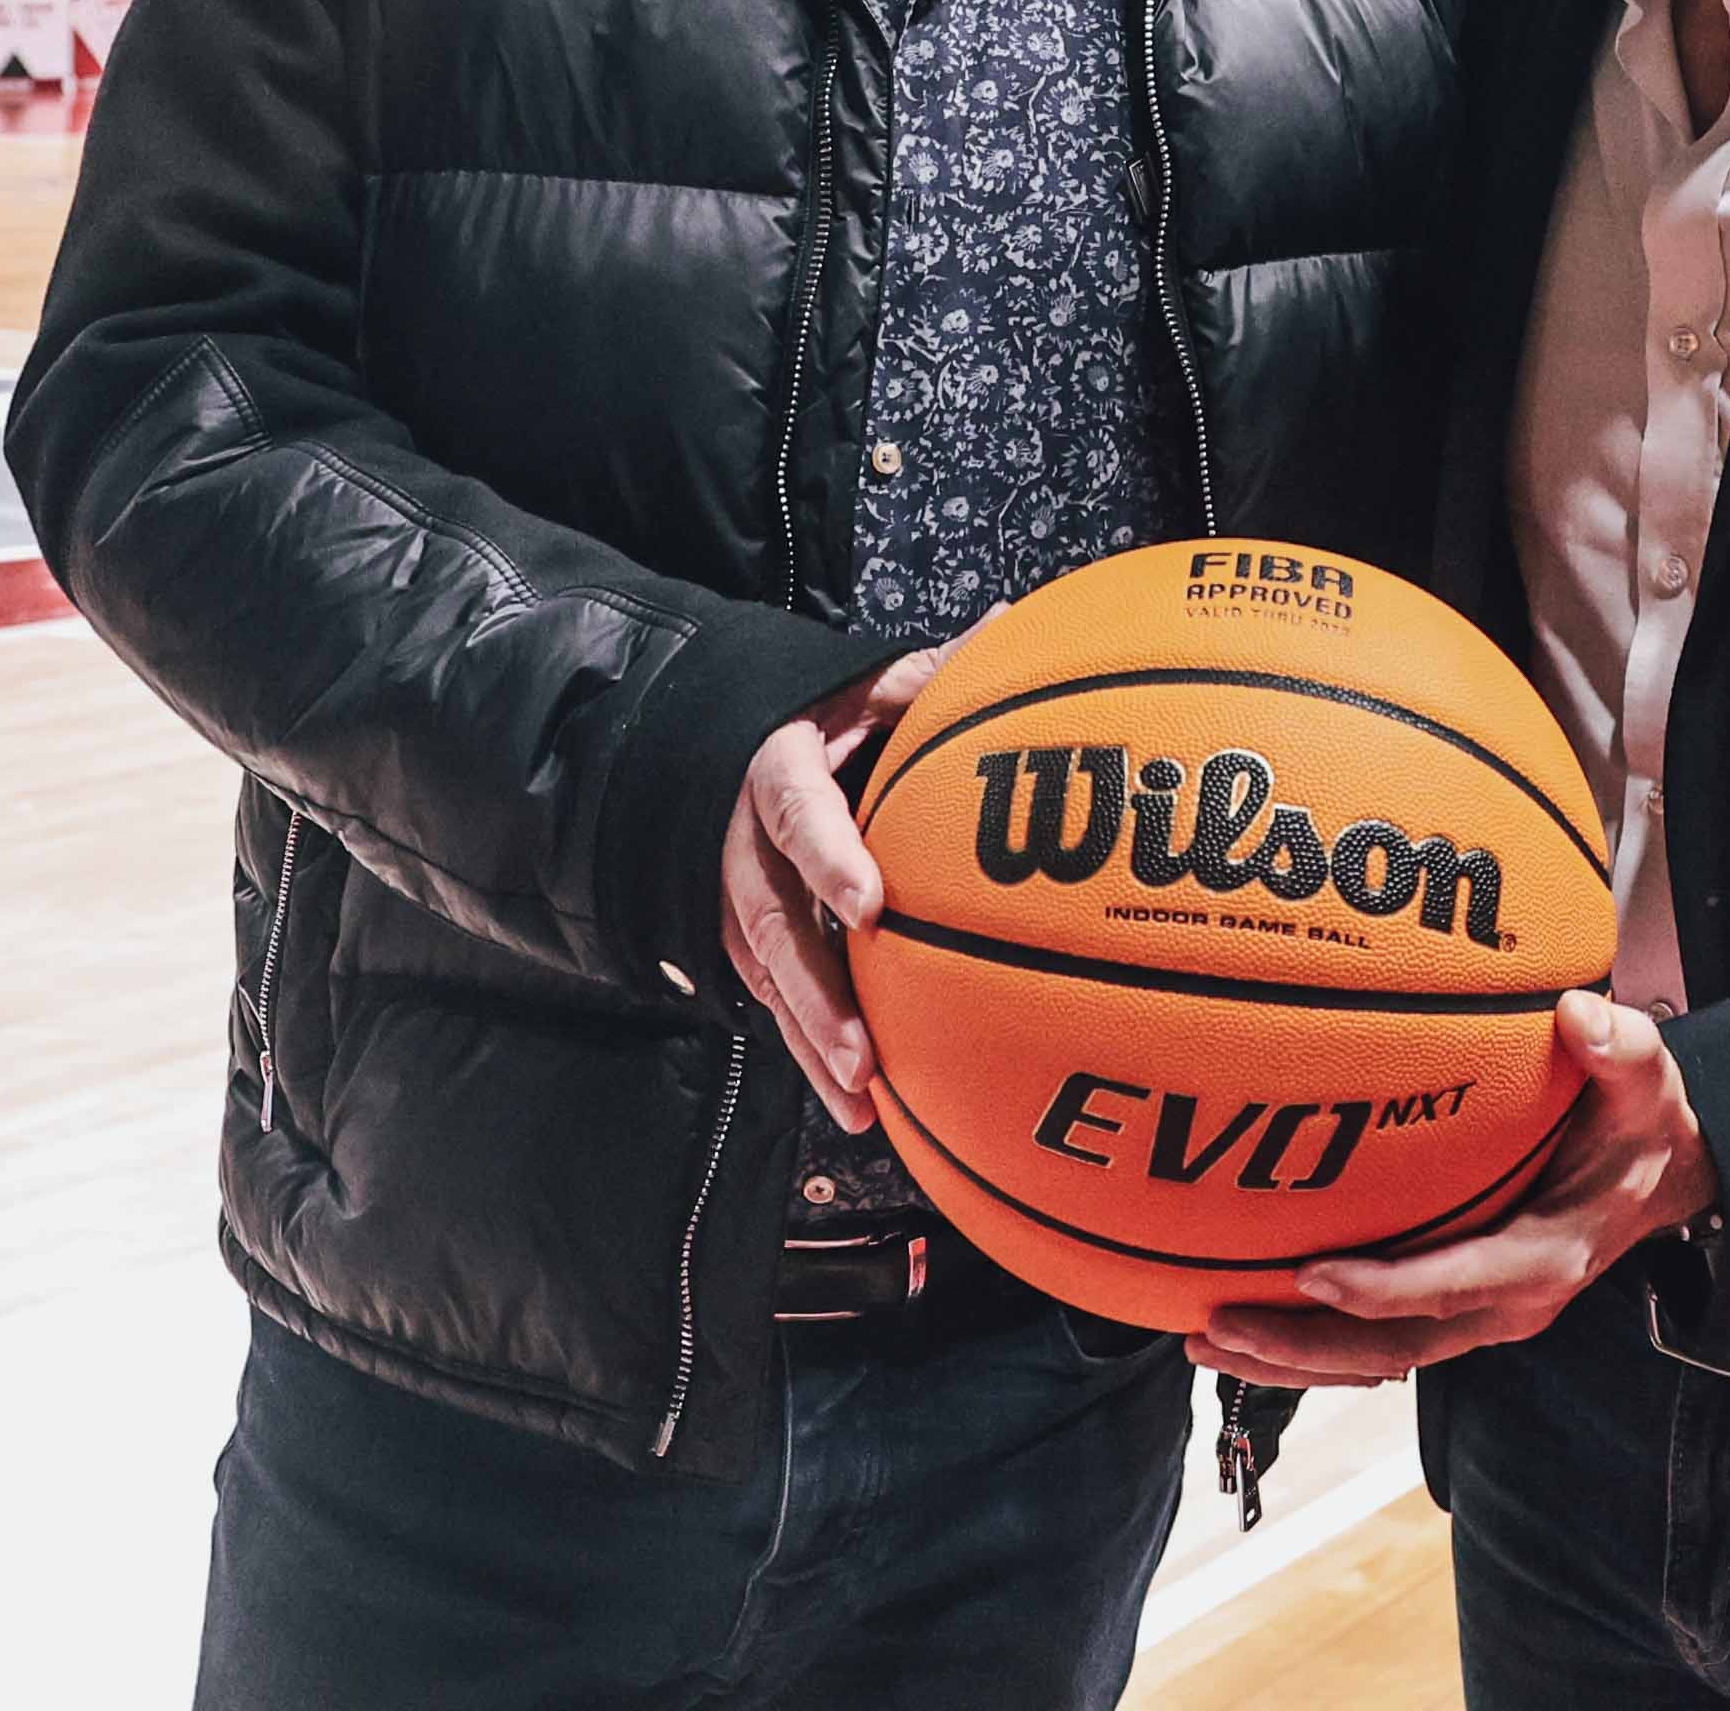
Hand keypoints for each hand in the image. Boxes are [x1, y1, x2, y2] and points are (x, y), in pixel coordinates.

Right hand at [721, 645, 939, 1128]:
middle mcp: (743, 842)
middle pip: (772, 924)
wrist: (723, 743)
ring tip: (861, 1095)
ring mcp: (735, 900)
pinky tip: (861, 1105)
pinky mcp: (743, 941)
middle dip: (815, 994)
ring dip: (810, 1040)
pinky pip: (774, 1000)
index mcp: (777, 767)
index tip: (869, 906)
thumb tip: (1006, 624)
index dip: (829, 856)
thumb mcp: (861, 684)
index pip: (797, 811)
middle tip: (862, 1054)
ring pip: (767, 979)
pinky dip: (811, 1052)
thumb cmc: (819, 716)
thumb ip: (927, 674)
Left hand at [1190, 993, 1715, 1387]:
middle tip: (1220, 1324)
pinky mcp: (1452, 1305)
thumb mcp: (1645, 1083)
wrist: (1657, 1176)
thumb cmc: (1637, 1127)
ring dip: (1292, 1355)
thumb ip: (1619, 1051)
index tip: (1309, 1272)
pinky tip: (1246, 1319)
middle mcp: (1504, 1302)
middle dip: (1305, 1345)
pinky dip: (1312, 1339)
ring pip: (1375, 1358)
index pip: (1450, 1285)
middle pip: (1393, 1347)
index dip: (1379, 1289)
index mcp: (1542, 1258)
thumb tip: (1577, 1017)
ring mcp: (1475, 1312)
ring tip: (1204, 1335)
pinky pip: (1375, 1338)